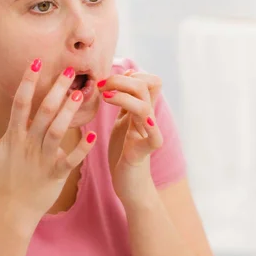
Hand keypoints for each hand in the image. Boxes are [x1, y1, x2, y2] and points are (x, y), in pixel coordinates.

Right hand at [0, 60, 96, 225]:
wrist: (11, 210)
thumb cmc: (1, 178)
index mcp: (14, 136)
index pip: (21, 103)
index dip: (28, 82)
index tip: (37, 62)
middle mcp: (28, 144)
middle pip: (43, 112)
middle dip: (56, 90)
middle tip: (70, 70)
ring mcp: (42, 159)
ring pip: (56, 131)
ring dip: (68, 113)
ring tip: (80, 94)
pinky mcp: (56, 174)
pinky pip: (71, 160)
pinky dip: (82, 148)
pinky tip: (93, 134)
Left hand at [98, 69, 162, 206]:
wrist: (130, 182)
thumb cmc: (124, 150)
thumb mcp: (123, 119)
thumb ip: (126, 99)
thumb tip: (129, 74)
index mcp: (142, 108)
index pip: (149, 80)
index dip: (130, 74)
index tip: (107, 82)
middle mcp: (148, 117)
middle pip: (146, 85)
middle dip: (121, 80)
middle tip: (101, 87)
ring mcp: (149, 132)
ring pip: (144, 106)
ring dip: (124, 96)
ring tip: (105, 96)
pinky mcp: (147, 150)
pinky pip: (153, 136)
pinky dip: (148, 126)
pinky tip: (137, 120)